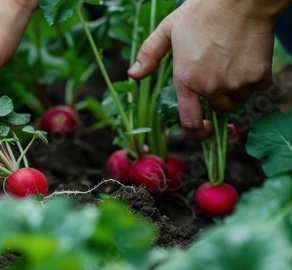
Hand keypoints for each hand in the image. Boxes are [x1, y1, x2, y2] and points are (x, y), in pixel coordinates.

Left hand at [127, 0, 284, 140]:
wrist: (241, 0)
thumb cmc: (203, 12)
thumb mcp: (168, 29)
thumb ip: (150, 54)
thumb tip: (133, 74)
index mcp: (186, 80)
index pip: (190, 122)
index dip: (197, 133)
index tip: (204, 130)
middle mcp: (210, 87)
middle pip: (219, 108)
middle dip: (220, 96)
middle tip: (219, 71)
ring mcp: (235, 83)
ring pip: (239, 98)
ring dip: (237, 87)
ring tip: (233, 60)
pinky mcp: (258, 75)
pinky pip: (260, 87)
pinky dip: (257, 78)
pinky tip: (249, 58)